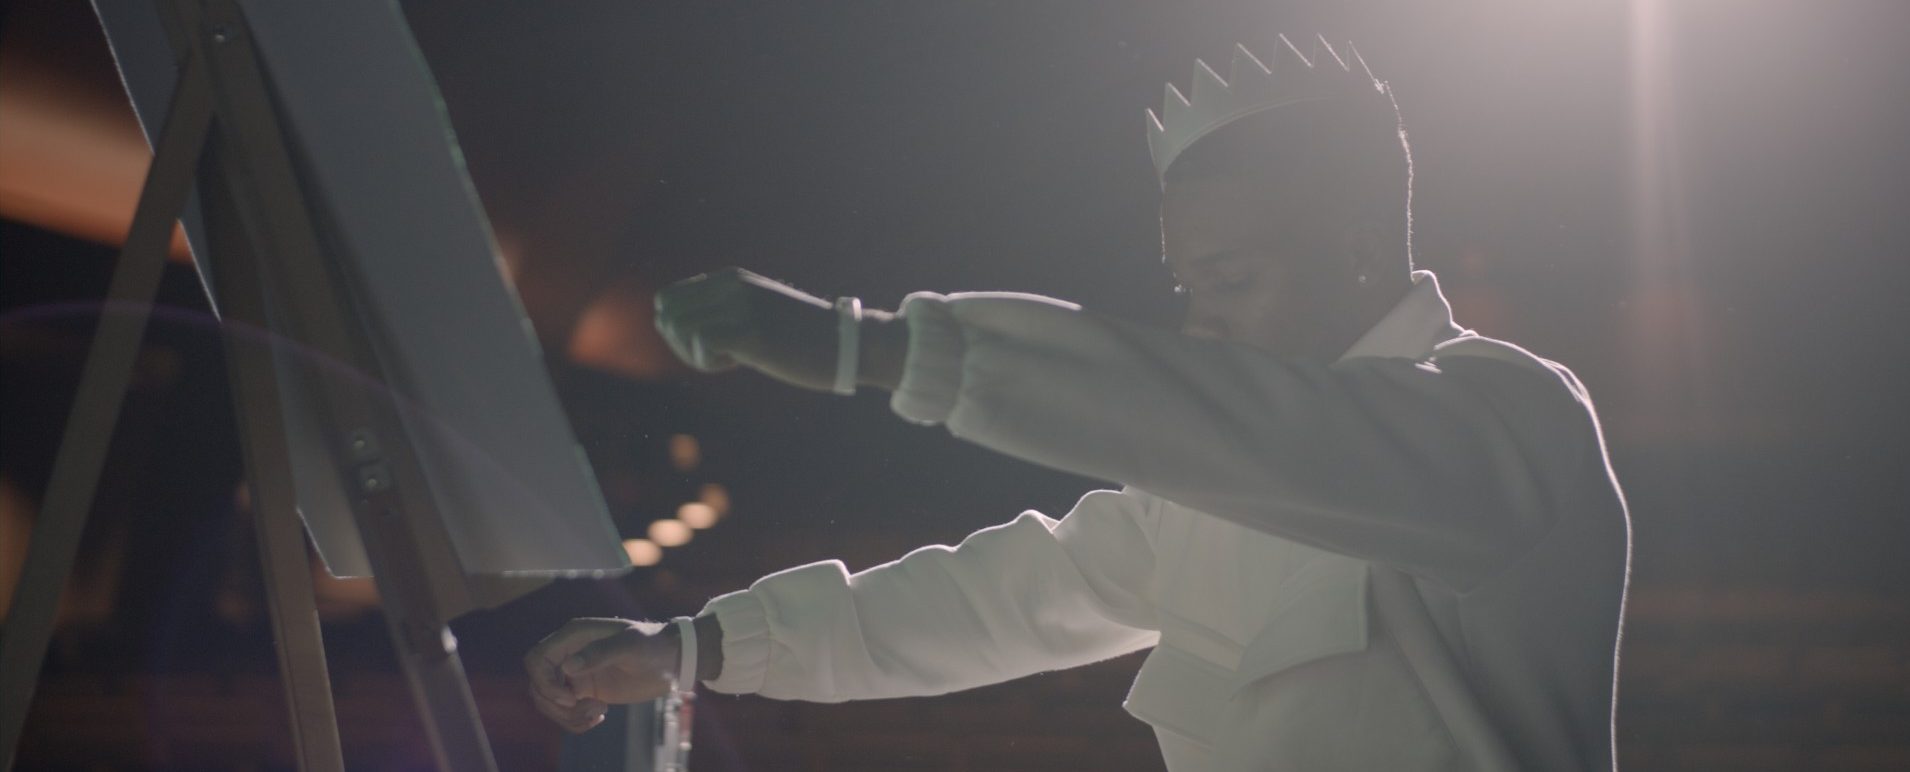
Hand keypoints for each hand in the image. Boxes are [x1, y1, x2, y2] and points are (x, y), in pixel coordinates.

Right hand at [524, 618, 674, 732]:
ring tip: (599, 713)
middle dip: (557, 704)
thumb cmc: (654, 646)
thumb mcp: (631, 646)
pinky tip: (600, 718)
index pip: (536, 660)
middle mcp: (569, 654)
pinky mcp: (585, 691)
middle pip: (538, 685)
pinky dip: (575, 722)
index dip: (545, 682)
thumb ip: (600, 653)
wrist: (672, 660)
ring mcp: (575, 674)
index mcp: (573, 636)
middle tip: (589, 709)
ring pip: (548, 702)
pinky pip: (565, 712)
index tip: (570, 697)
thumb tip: (568, 666)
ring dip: (568, 716)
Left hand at [653, 267, 839, 391]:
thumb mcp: (759, 313)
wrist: (846, 342)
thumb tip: (680, 329)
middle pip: (667, 314)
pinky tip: (736, 364)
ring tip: (727, 360)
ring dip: (694, 354)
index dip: (678, 330)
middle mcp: (732, 286)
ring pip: (680, 327)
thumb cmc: (803, 337)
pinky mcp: (752, 331)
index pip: (668, 299)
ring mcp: (742, 306)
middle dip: (680, 344)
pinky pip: (702, 342)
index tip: (708, 344)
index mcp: (731, 279)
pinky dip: (708, 362)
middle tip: (713, 356)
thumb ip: (725, 313)